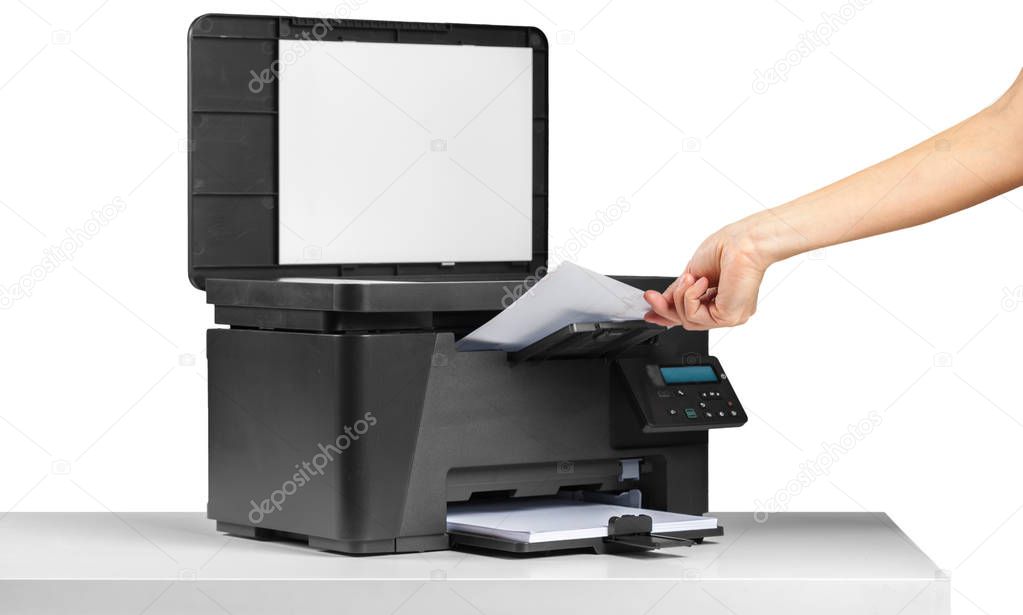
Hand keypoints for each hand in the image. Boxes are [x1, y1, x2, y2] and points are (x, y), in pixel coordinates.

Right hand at [643, 222, 771, 329]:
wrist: (743, 243)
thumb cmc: (727, 248)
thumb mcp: (692, 272)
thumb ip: (677, 292)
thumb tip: (660, 301)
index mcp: (721, 299)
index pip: (692, 314)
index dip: (668, 315)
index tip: (650, 313)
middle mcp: (727, 309)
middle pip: (687, 321)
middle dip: (666, 308)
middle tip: (651, 297)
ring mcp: (729, 315)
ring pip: (688, 321)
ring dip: (680, 297)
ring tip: (689, 278)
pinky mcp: (729, 317)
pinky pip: (694, 317)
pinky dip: (690, 297)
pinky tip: (700, 282)